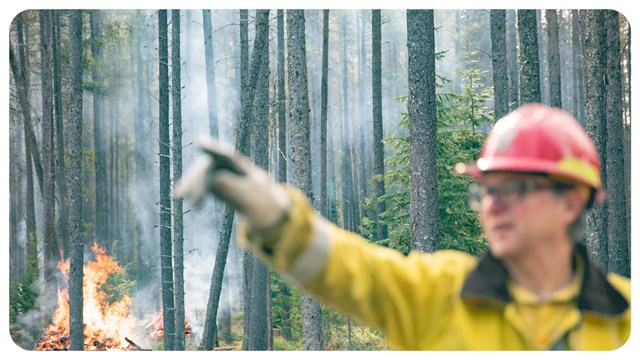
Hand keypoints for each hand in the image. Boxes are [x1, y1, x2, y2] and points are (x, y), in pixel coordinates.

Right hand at [174, 137, 290, 229]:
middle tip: (183, 196)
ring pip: (201, 173)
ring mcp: (222, 173)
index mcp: (245, 168)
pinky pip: (199, 183)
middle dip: (195, 178)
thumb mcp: (252, 200)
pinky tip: (177, 196)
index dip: (214, 149)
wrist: (265, 210)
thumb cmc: (262, 205)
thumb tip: (215, 180)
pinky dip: (189, 189)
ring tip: (178, 197)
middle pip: (209, 165)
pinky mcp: (215, 182)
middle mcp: (231, 167)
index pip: (228, 156)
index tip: (200, 142)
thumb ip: (235, 190)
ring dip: (189, 184)